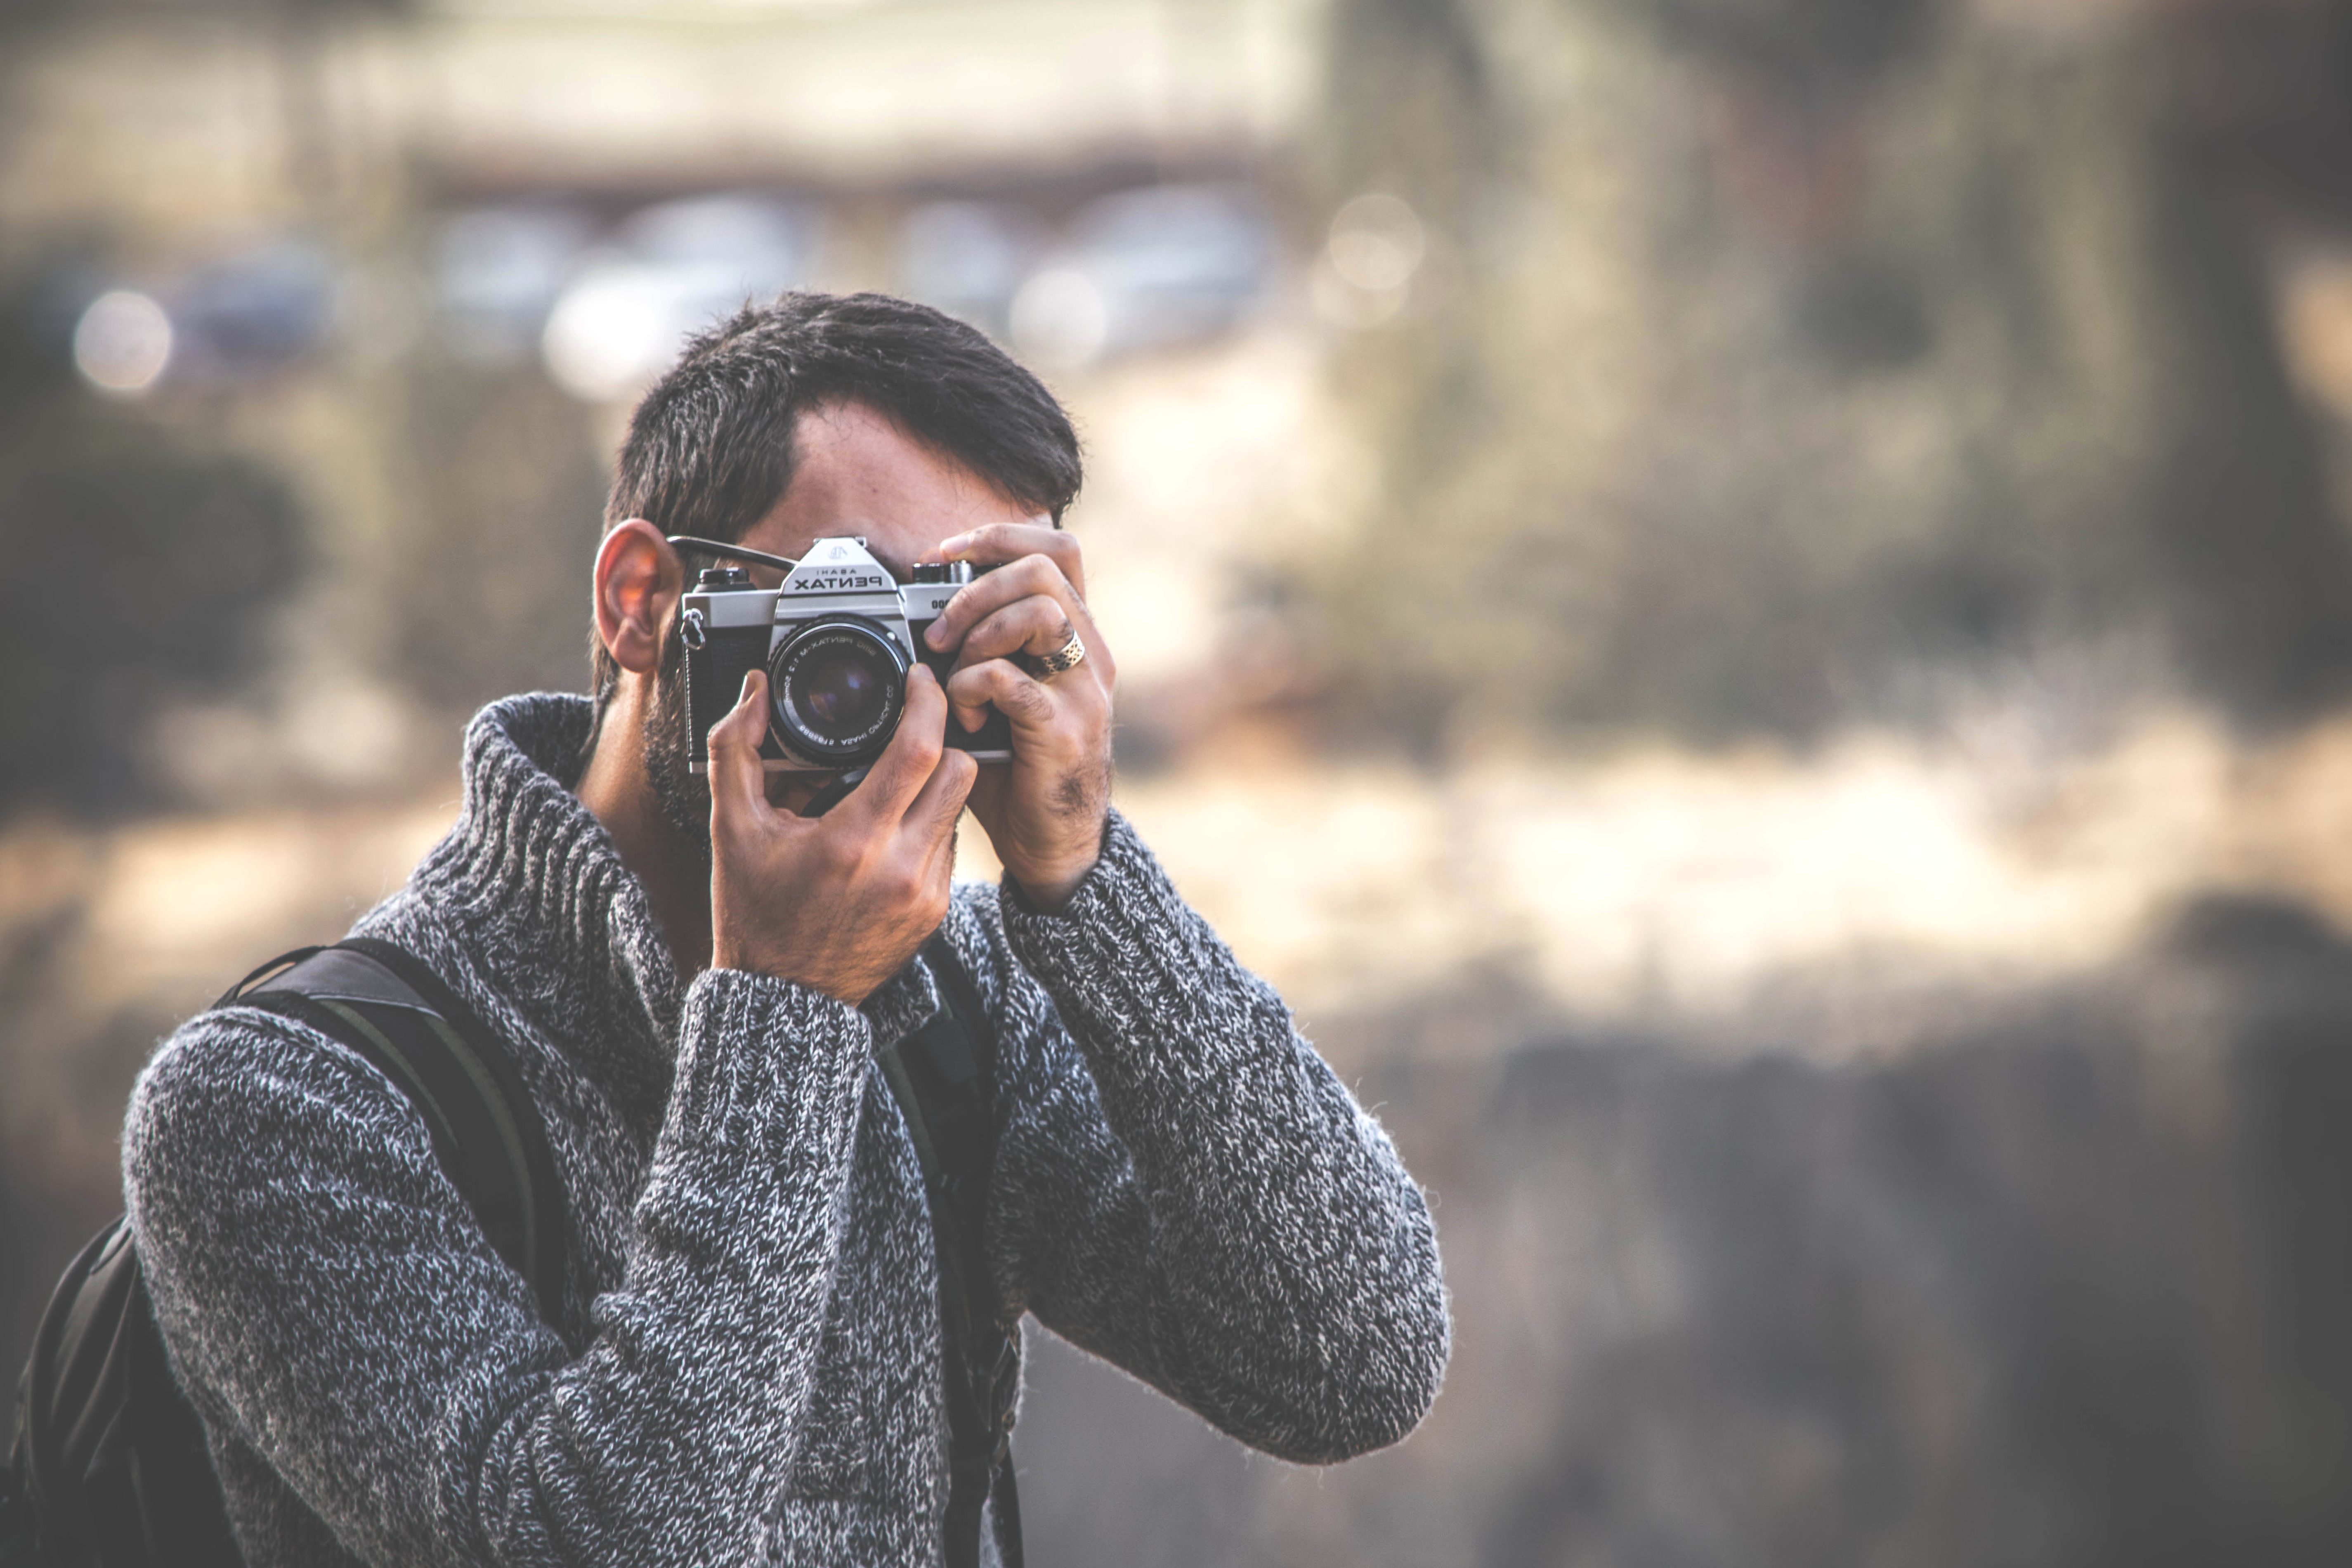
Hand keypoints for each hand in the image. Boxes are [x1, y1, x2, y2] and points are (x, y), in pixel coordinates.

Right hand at [708, 664, 976, 1003]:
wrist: (783, 996)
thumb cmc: (754, 913)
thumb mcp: (733, 828)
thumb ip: (736, 750)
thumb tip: (753, 692)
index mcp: (854, 841)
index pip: (920, 750)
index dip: (928, 703)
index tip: (920, 681)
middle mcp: (901, 868)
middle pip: (960, 772)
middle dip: (939, 742)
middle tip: (908, 730)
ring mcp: (926, 893)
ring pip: (957, 808)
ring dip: (932, 787)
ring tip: (886, 789)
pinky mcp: (936, 912)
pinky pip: (949, 847)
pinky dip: (926, 829)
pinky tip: (887, 835)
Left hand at [921, 520, 1115, 911]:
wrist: (1055, 845)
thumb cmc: (1018, 768)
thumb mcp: (998, 695)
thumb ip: (977, 652)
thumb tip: (915, 619)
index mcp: (1076, 635)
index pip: (1056, 549)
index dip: (997, 538)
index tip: (942, 558)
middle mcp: (1090, 654)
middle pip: (1043, 569)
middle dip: (975, 589)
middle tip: (939, 633)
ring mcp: (1084, 691)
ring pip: (1039, 612)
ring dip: (978, 635)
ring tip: (953, 674)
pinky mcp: (1065, 730)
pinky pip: (1013, 681)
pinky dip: (973, 688)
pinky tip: (964, 716)